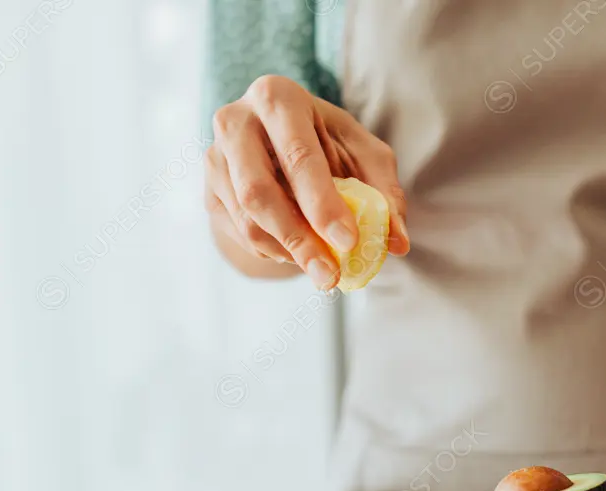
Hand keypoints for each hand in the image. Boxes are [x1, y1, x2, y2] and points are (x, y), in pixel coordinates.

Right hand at [204, 75, 409, 288]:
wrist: (277, 140)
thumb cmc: (328, 143)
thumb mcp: (364, 155)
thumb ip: (384, 193)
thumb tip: (397, 242)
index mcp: (277, 98)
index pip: (299, 156)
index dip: (324, 204)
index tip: (349, 243)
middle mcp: (235, 122)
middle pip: (259, 193)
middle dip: (299, 240)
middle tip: (330, 276)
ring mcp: (214, 158)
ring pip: (246, 221)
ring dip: (288, 253)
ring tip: (323, 270)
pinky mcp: (208, 191)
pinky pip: (240, 234)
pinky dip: (274, 252)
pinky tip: (299, 253)